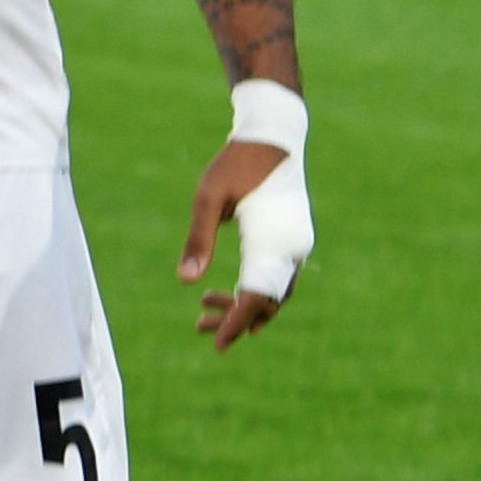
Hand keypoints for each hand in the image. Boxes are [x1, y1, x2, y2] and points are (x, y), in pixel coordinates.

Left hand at [178, 134, 307, 350]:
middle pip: (267, 301)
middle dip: (235, 319)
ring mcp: (296, 245)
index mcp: (273, 243)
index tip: (216, 343)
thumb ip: (198, 239)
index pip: (256, 298)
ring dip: (244, 305)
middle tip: (198, 327)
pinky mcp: (293, 239)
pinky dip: (255, 289)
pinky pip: (277, 277)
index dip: (235, 323)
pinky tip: (229, 293)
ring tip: (204, 308)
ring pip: (273, 291)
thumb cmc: (236, 164)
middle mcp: (292, 250)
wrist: (273, 137)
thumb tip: (184, 281)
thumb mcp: (208, 198)